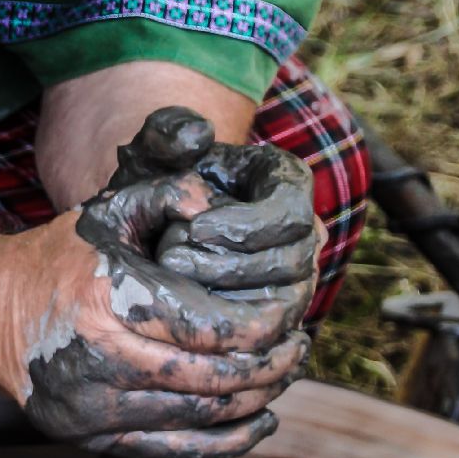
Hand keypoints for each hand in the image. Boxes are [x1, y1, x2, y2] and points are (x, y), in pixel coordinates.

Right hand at [0, 109, 313, 457]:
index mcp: (111, 302)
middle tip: (299, 346)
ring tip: (282, 374)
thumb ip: (170, 195)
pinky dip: (227, 442)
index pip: (212, 326)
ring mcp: (93, 410)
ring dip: (256, 400)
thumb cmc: (60, 258)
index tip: (289, 312)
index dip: (265, 324)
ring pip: (201, 420)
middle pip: (215, 379)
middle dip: (271, 365)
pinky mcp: (91, 440)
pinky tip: (258, 419)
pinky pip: (174, 454)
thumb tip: (223, 209)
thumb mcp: (109, 210)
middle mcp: (100, 362)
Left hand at [121, 110, 319, 309]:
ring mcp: (295, 274)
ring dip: (226, 295)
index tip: (196, 228)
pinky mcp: (277, 308)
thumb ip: (169, 131)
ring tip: (173, 280)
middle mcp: (302, 231)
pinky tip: (186, 312)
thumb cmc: (163, 177)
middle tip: (173, 259)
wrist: (156, 217)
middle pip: (292, 261)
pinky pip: (269, 327)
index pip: (292, 213)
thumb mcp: (157, 148)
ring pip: (285, 300)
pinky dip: (230, 322)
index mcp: (288, 183)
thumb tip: (198, 135)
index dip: (248, 226)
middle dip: (231, 266)